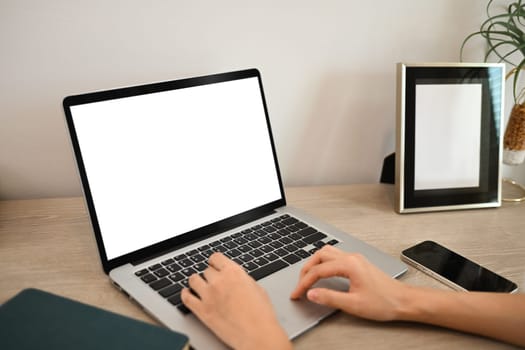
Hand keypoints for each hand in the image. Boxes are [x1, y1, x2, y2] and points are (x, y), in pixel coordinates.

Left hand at [181, 253, 291, 349]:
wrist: (257, 334)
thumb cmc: (261, 314)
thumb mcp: (256, 288)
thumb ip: (242, 279)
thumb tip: (235, 278)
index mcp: (234, 273)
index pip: (216, 257)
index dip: (215, 262)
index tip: (215, 265)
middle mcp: (219, 281)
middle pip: (206, 270)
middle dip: (210, 276)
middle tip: (213, 282)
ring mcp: (208, 295)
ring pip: (193, 280)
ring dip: (196, 282)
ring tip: (198, 285)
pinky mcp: (201, 311)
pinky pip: (186, 298)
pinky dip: (185, 294)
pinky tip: (186, 294)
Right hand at [290, 245, 408, 320]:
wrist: (403, 301)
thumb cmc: (384, 302)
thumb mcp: (353, 304)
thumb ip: (329, 298)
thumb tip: (311, 294)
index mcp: (349, 265)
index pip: (318, 271)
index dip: (304, 283)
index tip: (297, 294)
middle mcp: (351, 257)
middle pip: (319, 256)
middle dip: (306, 270)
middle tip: (299, 285)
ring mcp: (355, 259)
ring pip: (327, 253)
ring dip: (314, 264)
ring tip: (307, 278)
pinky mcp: (358, 263)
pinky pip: (335, 257)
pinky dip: (323, 264)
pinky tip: (322, 273)